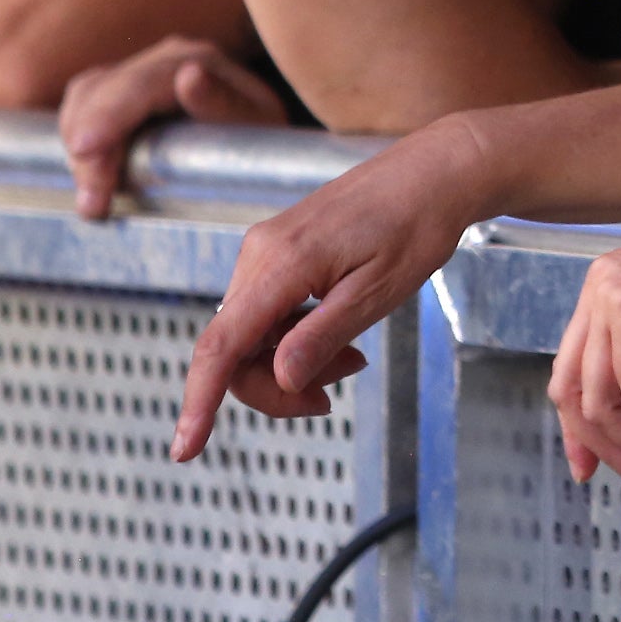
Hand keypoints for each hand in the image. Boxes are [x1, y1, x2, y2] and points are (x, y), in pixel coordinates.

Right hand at [61, 35, 287, 220]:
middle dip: (88, 146)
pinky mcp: (120, 91)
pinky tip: (90, 177)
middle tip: (93, 204)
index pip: (140, 83)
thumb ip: (222, 104)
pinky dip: (78, 140)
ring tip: (95, 202)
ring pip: (85, 97)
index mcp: (199, 60)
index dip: (108, 114)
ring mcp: (140, 71)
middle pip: (104, 90)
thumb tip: (189, 75)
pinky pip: (82, 107)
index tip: (85, 150)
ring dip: (79, 148)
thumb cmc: (259, 140)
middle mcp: (166, 57)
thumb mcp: (254, 127)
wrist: (261, 144)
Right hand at [171, 116, 488, 458]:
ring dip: (292, 364)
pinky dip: (296, 339)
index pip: (222, 345)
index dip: (199, 402)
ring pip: (253, 335)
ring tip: (353, 359)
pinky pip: (268, 312)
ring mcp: (267, 249)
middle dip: (275, 387)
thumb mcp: (378, 292)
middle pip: (236, 350)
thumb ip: (322, 337)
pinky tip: (340, 334)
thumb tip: (278, 379)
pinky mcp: (280, 250)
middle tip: (331, 396)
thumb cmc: (418, 225)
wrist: (437, 170)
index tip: (183, 451)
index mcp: (281, 262)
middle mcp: (260, 253)